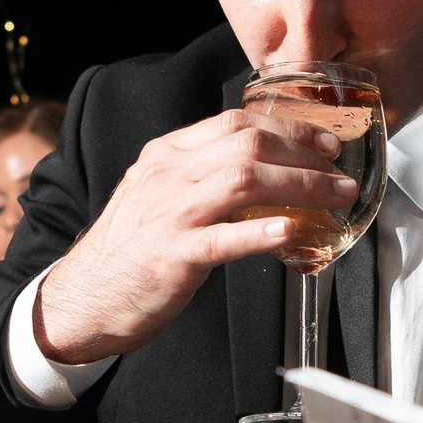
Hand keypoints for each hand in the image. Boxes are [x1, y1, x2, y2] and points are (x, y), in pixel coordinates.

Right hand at [33, 109, 356, 363]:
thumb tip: (263, 175)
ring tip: (336, 197)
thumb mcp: (158, 198)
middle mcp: (167, 176)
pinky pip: (223, 239)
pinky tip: (291, 230)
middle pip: (248, 145)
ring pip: (244, 181)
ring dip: (301, 185)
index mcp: (166, 157)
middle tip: (341, 171)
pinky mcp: (171, 257)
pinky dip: (261, 232)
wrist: (81, 300)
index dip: (288, 128)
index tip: (323, 142)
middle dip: (305, 154)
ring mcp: (168, 215)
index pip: (235, 123)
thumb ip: (201, 179)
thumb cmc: (127, 253)